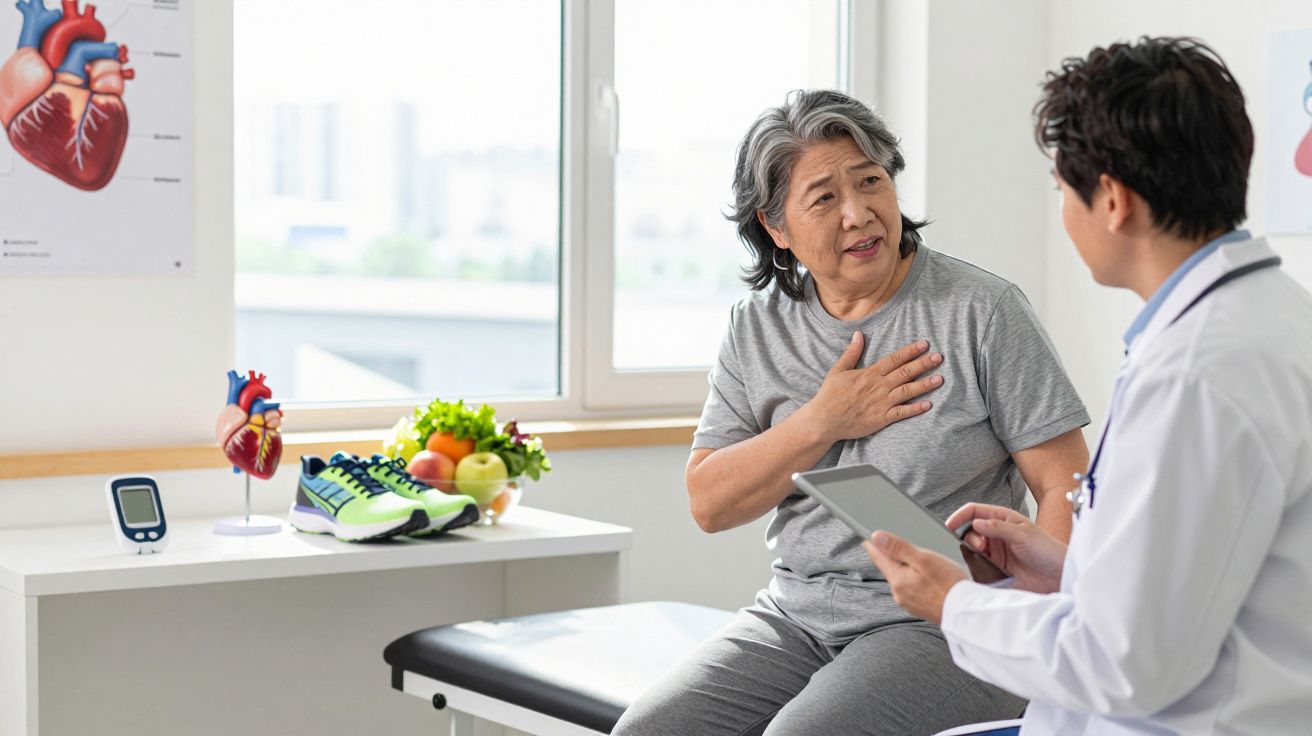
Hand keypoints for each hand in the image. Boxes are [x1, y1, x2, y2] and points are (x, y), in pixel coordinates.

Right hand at [807, 333, 943, 443]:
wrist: (824, 420)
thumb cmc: (830, 396)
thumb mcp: (838, 370)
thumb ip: (851, 353)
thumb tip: (858, 334)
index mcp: (870, 374)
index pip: (895, 359)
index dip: (911, 351)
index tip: (925, 344)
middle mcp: (879, 387)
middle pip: (905, 373)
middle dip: (924, 364)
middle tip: (939, 357)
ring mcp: (881, 403)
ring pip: (908, 391)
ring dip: (925, 384)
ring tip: (940, 378)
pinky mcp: (881, 419)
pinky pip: (902, 413)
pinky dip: (915, 409)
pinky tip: (928, 404)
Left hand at [864, 531, 965, 624]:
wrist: (967, 613)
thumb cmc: (950, 585)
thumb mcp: (923, 559)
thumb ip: (898, 548)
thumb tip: (877, 537)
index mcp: (897, 579)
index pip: (878, 557)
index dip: (873, 544)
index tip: (868, 537)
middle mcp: (899, 594)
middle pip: (890, 568)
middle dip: (893, 556)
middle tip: (900, 544)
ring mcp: (909, 603)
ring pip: (903, 579)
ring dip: (907, 569)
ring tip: (921, 561)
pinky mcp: (920, 608)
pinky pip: (913, 589)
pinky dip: (917, 581)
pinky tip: (930, 578)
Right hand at [945, 503, 1066, 593]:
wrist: (1059, 576)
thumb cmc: (1048, 550)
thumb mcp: (1023, 534)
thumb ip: (998, 527)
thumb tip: (975, 523)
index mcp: (1003, 518)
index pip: (974, 511)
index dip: (960, 516)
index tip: (949, 525)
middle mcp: (997, 533)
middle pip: (970, 529)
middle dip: (969, 536)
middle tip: (981, 547)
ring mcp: (996, 550)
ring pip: (972, 546)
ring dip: (972, 550)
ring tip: (984, 556)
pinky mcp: (996, 567)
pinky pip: (978, 563)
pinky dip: (975, 564)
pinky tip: (981, 566)